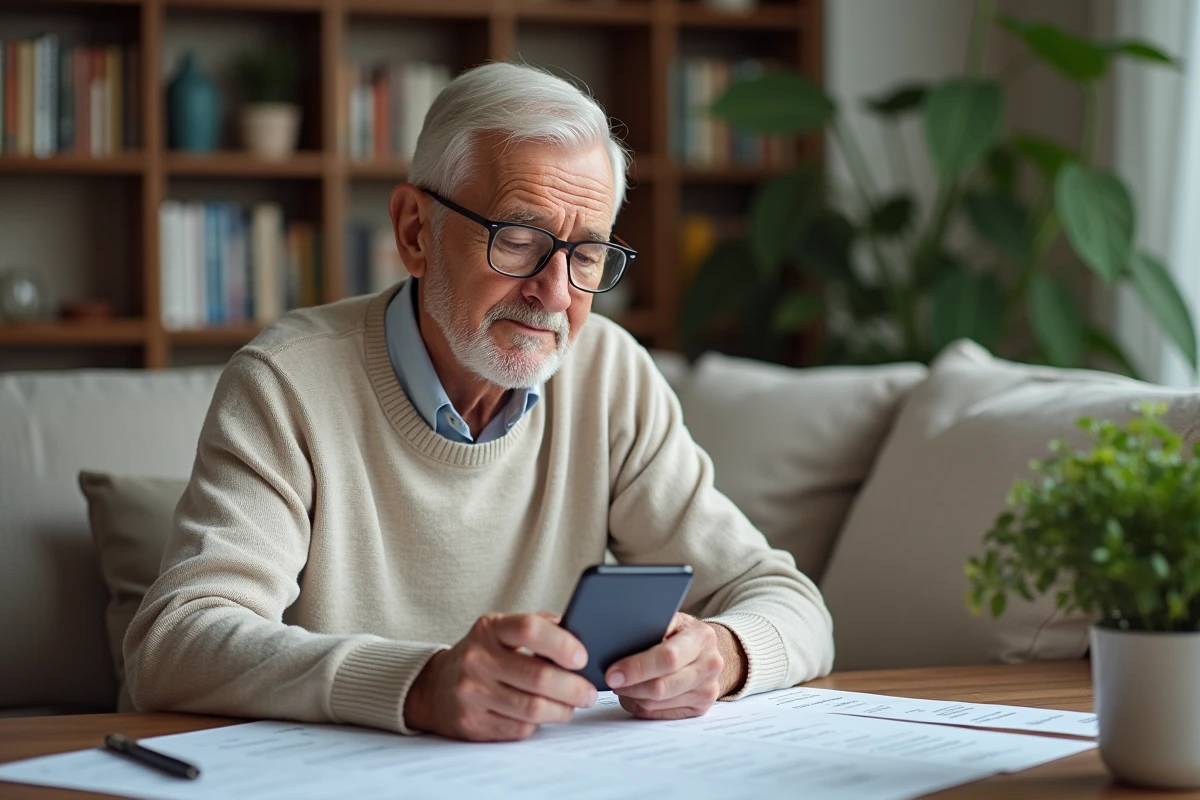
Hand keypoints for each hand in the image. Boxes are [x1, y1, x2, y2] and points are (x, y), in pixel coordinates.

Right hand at [405, 612, 598, 741]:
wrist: (435, 687)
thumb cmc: (484, 654)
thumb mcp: (502, 630)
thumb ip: (539, 628)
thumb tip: (582, 636)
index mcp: (489, 629)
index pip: (529, 629)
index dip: (561, 643)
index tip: (581, 658)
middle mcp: (477, 659)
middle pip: (537, 677)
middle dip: (573, 688)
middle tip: (590, 692)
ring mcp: (472, 693)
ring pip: (532, 708)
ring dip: (562, 709)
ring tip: (573, 705)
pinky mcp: (473, 723)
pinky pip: (520, 728)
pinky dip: (540, 724)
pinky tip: (545, 714)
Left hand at [606, 614, 745, 720]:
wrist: (707, 651)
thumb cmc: (680, 633)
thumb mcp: (670, 620)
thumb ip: (650, 628)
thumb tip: (616, 642)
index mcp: (701, 637)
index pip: (667, 658)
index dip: (637, 667)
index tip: (613, 673)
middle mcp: (710, 665)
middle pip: (661, 687)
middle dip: (630, 686)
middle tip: (611, 681)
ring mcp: (708, 690)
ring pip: (656, 703)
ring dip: (632, 696)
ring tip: (622, 685)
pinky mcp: (700, 708)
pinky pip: (659, 714)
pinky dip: (640, 706)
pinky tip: (635, 694)